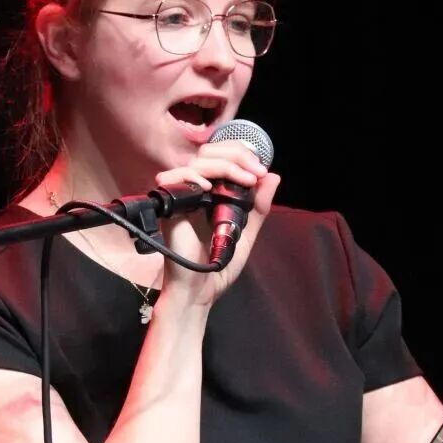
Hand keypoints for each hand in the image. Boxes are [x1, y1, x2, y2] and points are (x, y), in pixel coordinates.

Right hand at [152, 140, 280, 307]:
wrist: (201, 290)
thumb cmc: (219, 264)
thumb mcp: (247, 231)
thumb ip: (259, 206)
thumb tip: (273, 176)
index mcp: (212, 193)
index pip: (222, 157)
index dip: (242, 155)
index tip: (261, 172)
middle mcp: (196, 191)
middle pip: (210, 152)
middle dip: (237, 155)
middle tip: (256, 173)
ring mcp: (182, 197)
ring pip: (198, 162)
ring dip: (225, 165)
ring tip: (245, 180)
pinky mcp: (169, 207)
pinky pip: (174, 179)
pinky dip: (192, 176)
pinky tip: (208, 188)